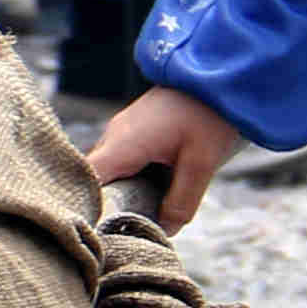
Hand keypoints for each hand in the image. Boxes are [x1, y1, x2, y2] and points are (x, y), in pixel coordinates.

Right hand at [81, 85, 246, 227]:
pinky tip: (151, 193)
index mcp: (124, 144)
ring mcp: (122, 132)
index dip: (87, 209)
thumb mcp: (202, 164)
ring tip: (141, 215)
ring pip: (109, 172)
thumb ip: (181, 202)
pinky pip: (122, 162)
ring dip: (122, 193)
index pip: (86, 181)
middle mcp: (115, 137)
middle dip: (107, 207)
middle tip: (125, 232)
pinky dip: (131, 180)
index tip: (99, 233)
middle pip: (95, 180)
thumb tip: (165, 230)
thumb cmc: (210, 115)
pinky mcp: (134, 131)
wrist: (220, 74)